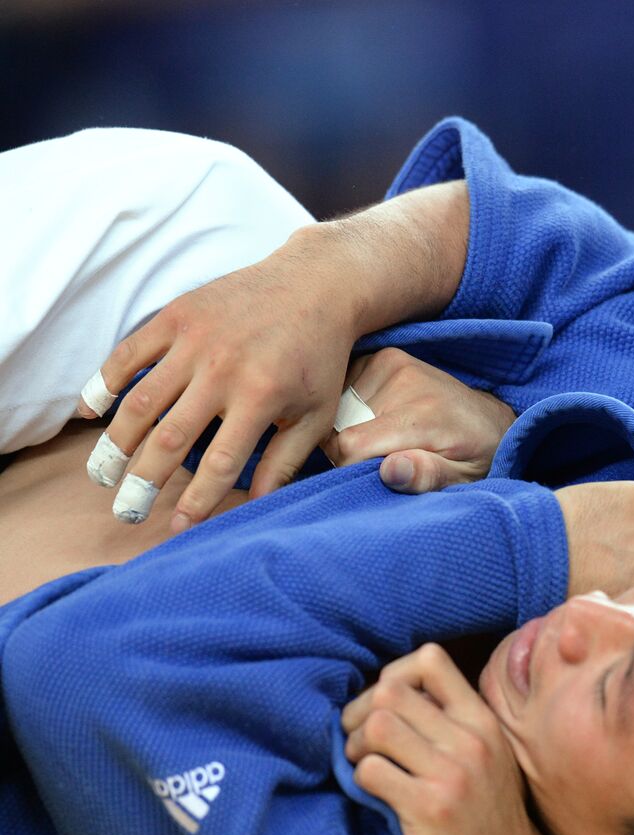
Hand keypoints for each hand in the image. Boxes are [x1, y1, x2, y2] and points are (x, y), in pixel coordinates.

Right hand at [81, 180, 470, 529]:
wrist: (314, 285)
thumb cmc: (318, 357)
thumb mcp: (315, 412)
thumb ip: (285, 460)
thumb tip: (257, 505)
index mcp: (261, 396)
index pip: (222, 462)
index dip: (197, 499)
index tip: (177, 527)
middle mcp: (224, 369)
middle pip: (171, 437)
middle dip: (144, 480)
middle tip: (125, 511)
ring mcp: (196, 339)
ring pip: (142, 400)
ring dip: (117, 442)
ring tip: (103, 474)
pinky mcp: (177, 315)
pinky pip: (129, 352)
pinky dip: (105, 382)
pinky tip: (91, 413)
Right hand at [320, 347, 514, 492]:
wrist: (489, 420)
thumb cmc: (475, 458)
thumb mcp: (462, 479)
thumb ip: (427, 476)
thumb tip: (391, 470)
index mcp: (424, 414)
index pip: (351, 445)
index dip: (352, 468)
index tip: (376, 474)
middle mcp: (405, 379)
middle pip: (340, 428)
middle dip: (354, 450)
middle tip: (389, 455)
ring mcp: (391, 363)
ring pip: (337, 409)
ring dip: (351, 428)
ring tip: (388, 436)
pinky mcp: (382, 357)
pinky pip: (343, 390)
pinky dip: (351, 409)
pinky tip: (379, 418)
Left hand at [340, 644, 562, 834]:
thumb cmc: (492, 817)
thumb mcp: (490, 756)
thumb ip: (454, 722)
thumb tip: (394, 694)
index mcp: (482, 720)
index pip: (429, 659)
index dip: (393, 675)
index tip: (385, 709)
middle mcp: (470, 740)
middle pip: (391, 691)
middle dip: (361, 713)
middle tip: (360, 743)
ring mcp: (451, 774)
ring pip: (378, 725)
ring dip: (356, 746)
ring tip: (365, 766)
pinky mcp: (429, 810)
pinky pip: (372, 772)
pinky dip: (360, 780)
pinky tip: (375, 795)